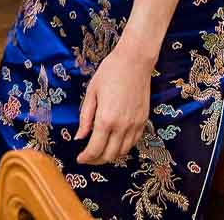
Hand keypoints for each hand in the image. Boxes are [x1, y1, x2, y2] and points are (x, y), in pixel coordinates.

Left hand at [75, 43, 153, 165]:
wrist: (134, 62)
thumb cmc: (110, 72)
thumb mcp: (91, 93)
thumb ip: (85, 117)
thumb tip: (79, 137)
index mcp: (106, 119)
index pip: (95, 149)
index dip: (86, 158)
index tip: (80, 159)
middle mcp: (122, 126)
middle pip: (110, 155)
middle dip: (96, 161)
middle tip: (88, 158)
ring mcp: (135, 125)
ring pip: (123, 152)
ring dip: (111, 156)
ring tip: (100, 152)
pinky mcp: (143, 121)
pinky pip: (133, 143)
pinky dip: (123, 148)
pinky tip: (115, 142)